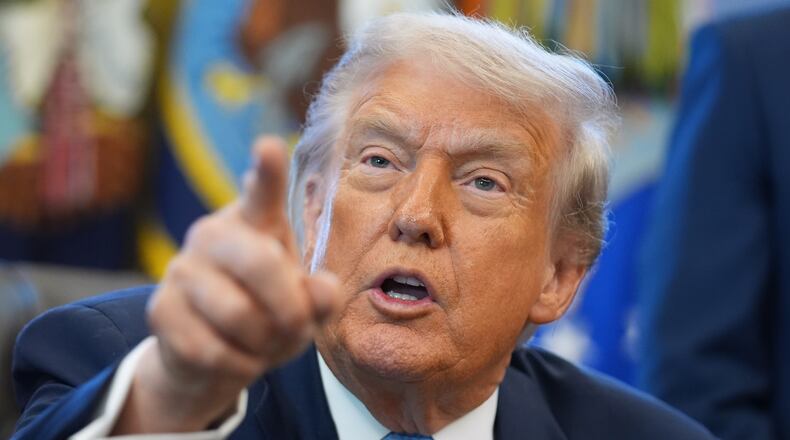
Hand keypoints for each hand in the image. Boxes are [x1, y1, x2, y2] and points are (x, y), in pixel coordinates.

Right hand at [114, 137, 340, 433]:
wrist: (213, 356)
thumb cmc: (269, 315)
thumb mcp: (305, 307)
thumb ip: (321, 298)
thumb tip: (323, 291)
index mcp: (256, 223)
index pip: (264, 192)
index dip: (268, 170)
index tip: (270, 146)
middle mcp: (214, 234)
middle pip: (262, 264)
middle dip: (291, 309)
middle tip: (298, 330)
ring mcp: (180, 268)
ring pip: (238, 315)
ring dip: (265, 344)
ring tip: (266, 345)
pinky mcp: (159, 309)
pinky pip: (213, 350)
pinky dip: (239, 367)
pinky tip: (238, 359)